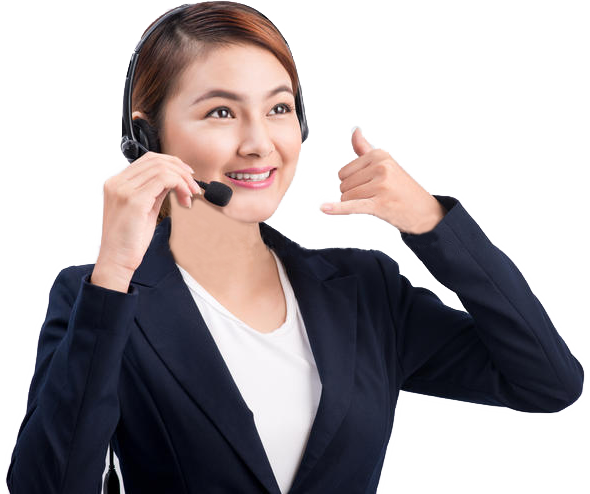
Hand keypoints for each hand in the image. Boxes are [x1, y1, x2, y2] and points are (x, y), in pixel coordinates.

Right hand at [97, 151, 201, 273]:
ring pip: (162, 168)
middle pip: (156, 160)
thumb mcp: (143, 209)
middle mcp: (117, 183)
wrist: (117, 259)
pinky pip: (164, 180)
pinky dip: (180, 185)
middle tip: (193, 185)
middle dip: (180, 170)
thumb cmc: (129, 239)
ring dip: (183, 179)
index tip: (186, 175)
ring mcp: (124, 190)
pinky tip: (185, 198)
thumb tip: (173, 180)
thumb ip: (153, 191)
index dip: (171, 164)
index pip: (148, 160)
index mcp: (116, 183)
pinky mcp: (134, 200)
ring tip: (190, 195)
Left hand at [319, 127, 447, 234]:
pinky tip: (324, 208)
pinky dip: (337, 209)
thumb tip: (355, 131)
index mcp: (380, 154)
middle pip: (344, 185)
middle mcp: (381, 167)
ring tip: (378, 201)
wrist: (424, 213)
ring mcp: (380, 186)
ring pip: (346, 197)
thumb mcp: (385, 163)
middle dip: (356, 194)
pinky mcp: (379, 204)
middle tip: (377, 194)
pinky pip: (351, 206)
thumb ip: (365, 149)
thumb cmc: (402, 189)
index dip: (354, 182)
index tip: (372, 184)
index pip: (344, 172)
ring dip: (358, 203)